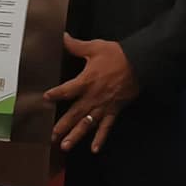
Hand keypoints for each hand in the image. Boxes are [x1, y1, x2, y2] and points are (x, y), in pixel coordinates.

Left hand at [44, 34, 139, 152]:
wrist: (140, 63)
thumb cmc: (117, 55)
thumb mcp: (95, 47)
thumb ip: (76, 46)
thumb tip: (62, 36)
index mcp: (86, 81)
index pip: (67, 90)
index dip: (56, 94)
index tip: (45, 98)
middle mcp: (93, 97)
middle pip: (75, 113)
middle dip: (63, 125)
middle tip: (52, 136)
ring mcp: (104, 106)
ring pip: (88, 124)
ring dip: (76, 135)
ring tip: (65, 146)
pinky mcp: (114, 110)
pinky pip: (106, 127)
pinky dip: (101, 138)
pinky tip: (94, 149)